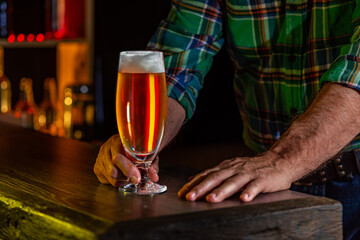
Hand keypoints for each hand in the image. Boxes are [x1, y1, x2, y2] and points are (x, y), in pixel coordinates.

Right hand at [94, 134, 158, 186]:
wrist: (125, 143)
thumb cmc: (136, 148)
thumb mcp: (146, 153)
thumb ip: (151, 165)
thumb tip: (154, 177)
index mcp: (116, 142)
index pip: (117, 158)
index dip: (128, 169)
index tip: (137, 177)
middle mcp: (105, 150)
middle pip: (112, 170)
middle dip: (126, 177)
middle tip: (136, 179)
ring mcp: (100, 159)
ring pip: (111, 178)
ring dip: (123, 181)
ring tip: (131, 177)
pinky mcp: (97, 169)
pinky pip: (108, 181)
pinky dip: (118, 182)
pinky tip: (124, 177)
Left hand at [178, 152, 294, 202]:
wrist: (278, 161)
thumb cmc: (252, 167)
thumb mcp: (230, 168)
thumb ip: (213, 174)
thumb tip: (192, 179)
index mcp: (226, 167)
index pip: (206, 175)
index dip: (193, 184)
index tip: (182, 193)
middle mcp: (234, 169)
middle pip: (216, 178)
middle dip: (201, 188)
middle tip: (190, 197)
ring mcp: (248, 174)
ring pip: (233, 182)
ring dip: (221, 191)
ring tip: (211, 199)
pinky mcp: (263, 180)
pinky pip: (255, 186)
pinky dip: (249, 192)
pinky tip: (244, 199)